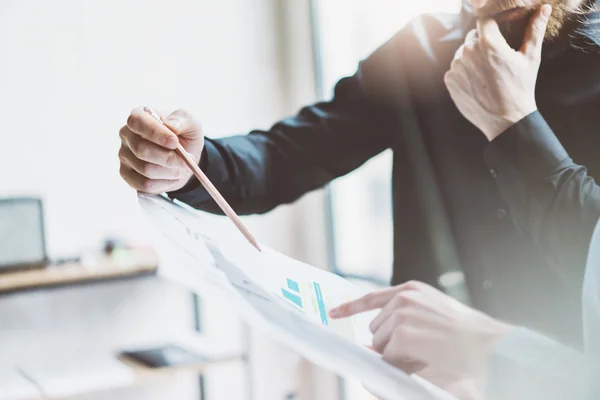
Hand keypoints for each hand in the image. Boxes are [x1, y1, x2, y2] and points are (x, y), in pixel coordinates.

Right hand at [119, 108, 204, 192]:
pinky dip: (165, 183)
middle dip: (168, 158)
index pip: (137, 122)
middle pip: (141, 149)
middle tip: (188, 161)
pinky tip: (173, 177)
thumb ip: (183, 119)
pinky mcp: (128, 175)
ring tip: (183, 167)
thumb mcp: (191, 122)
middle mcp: (126, 135)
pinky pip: (145, 185)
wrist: (185, 156)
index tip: (175, 142)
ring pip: (145, 169)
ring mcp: (124, 156)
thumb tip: (171, 126)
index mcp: (138, 115)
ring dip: (170, 171)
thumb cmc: (184, 135)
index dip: (155, 133)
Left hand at [329, 281, 512, 382]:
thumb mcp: (433, 313)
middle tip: (421, 350)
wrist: (491, 349)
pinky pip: (386, 355)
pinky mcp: (402, 334)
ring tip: (428, 354)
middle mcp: (404, 299)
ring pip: (380, 344)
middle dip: (390, 344)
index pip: (372, 298)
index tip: (333, 313)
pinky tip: (419, 358)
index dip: (351, 307)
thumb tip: (369, 339)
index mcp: (411, 291)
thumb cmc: (467, 337)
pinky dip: (398, 363)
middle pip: (376, 329)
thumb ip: (404, 316)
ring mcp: (401, 315)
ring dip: (396, 355)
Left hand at [444, 5, 551, 140]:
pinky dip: (464, 71)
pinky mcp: (449, 80)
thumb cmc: (520, 88)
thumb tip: (544, 9)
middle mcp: (468, 52)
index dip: (492, 23)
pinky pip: (456, 69)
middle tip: (496, 57)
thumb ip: (535, 30)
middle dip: (483, 42)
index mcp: (488, 43)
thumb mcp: (530, 58)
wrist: (505, 119)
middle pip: (473, 37)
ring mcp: (456, 67)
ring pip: (463, 53)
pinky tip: (478, 81)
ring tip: (487, 72)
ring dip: (472, 57)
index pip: (485, 20)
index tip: (499, 29)